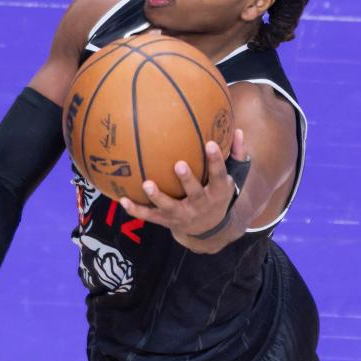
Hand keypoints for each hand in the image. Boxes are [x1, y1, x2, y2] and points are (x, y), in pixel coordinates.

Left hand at [121, 129, 247, 252]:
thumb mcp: (233, 177)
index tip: (210, 144)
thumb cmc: (218, 194)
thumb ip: (236, 154)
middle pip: (194, 192)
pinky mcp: (167, 220)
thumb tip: (238, 130)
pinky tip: (123, 199)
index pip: (219, 175)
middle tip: (179, 164)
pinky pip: (150, 216)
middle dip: (187, 179)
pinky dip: (136, 209)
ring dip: (157, 196)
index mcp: (218, 191)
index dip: (216, 160)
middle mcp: (201, 204)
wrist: (210, 229)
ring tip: (147, 183)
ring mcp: (183, 214)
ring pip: (169, 206)